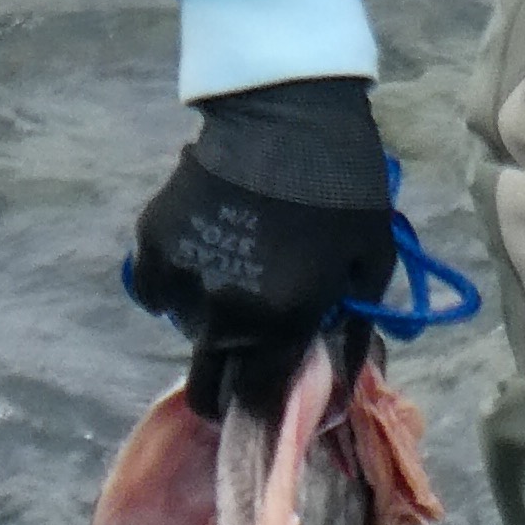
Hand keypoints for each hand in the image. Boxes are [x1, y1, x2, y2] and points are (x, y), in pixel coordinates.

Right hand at [128, 76, 392, 400]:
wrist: (287, 115)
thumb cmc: (344, 189)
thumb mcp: (371, 263)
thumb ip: (352, 329)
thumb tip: (338, 382)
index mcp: (281, 322)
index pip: (258, 399)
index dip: (263, 409)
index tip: (266, 404)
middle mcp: (223, 312)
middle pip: (208, 381)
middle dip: (227, 382)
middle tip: (246, 353)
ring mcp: (182, 278)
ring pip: (188, 330)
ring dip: (211, 319)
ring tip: (240, 274)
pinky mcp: (153, 244)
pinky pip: (160, 291)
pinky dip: (180, 283)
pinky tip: (209, 252)